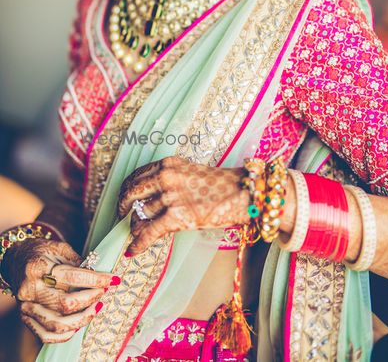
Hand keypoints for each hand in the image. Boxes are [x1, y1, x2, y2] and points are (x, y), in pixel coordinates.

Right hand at [2, 238, 116, 342]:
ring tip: (97, 307)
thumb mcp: (61, 249)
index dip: (96, 279)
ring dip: (83, 318)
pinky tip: (80, 324)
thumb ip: (78, 263)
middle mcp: (30, 289)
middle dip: (91, 298)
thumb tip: (99, 276)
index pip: (72, 277)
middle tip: (104, 291)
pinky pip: (46, 335)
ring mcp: (26, 306)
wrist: (18, 259)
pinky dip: (65, 334)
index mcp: (38, 267)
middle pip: (66, 303)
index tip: (113, 279)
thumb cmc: (43, 252)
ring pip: (57, 323)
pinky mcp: (25, 318)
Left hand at [118, 155, 250, 255]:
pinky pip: (149, 232)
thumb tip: (149, 197)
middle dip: (123, 206)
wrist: (240, 193)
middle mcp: (166, 177)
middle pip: (132, 193)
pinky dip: (138, 242)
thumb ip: (169, 178)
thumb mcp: (189, 172)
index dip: (126, 189)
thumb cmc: (219, 184)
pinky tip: (132, 250)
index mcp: (168, 164)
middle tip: (121, 215)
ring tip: (136, 232)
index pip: (137, 175)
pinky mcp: (177, 217)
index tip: (124, 198)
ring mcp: (171, 197)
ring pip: (142, 214)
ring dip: (136, 226)